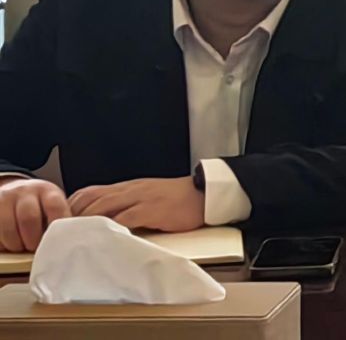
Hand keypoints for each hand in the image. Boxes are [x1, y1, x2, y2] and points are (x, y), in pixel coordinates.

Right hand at [0, 179, 70, 253]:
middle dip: (33, 240)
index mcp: (47, 191)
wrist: (13, 191)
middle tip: (35, 250)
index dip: (57, 227)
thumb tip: (67, 241)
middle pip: (29, 218)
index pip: (55, 207)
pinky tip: (9, 245)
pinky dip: (3, 244)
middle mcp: (25, 192)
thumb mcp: (51, 204)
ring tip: (21, 248)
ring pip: (9, 228)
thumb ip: (58, 218)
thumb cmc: (38, 205)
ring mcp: (6, 200)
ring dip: (16, 245)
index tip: (58, 242)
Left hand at [67, 178, 205, 234]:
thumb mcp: (147, 197)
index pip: (90, 191)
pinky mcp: (152, 209)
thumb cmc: (177, 199)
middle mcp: (130, 189)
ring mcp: (141, 198)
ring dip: (85, 222)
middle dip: (72, 217)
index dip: (71, 206)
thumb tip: (103, 223)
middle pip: (91, 199)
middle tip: (60, 235)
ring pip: (103, 206)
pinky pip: (126, 218)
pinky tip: (102, 239)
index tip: (60, 223)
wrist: (205, 194)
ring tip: (73, 239)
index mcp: (128, 187)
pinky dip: (110, 228)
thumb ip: (127, 205)